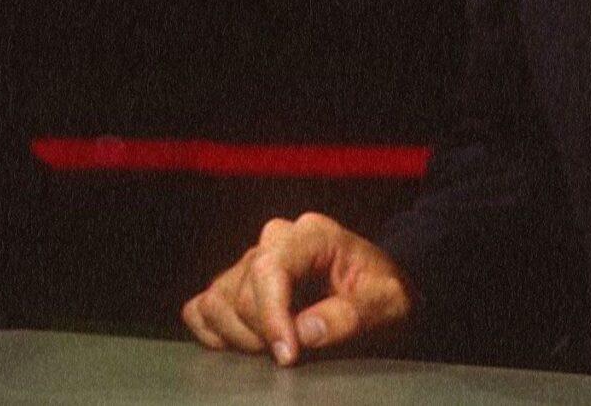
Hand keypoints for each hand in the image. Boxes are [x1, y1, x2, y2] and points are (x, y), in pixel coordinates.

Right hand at [181, 212, 410, 365]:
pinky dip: (211, 330)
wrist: (383, 288)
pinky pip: (202, 306)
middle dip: (262, 334)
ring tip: (273, 349)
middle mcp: (276, 239)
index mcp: (312, 234)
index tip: (287, 356)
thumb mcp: (388, 304)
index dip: (271, 317)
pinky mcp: (238, 284)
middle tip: (293, 356)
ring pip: (216, 300)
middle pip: (241, 291)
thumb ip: (350, 316)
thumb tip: (303, 331)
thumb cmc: (386, 293)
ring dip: (237, 335)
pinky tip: (239, 346)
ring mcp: (252, 260)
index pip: (269, 269)